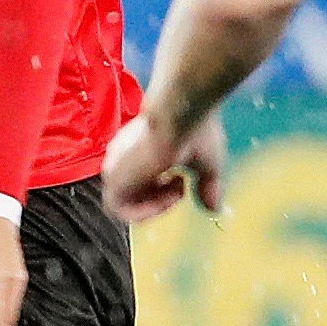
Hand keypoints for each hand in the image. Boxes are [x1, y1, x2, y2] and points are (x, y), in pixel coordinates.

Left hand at [102, 108, 227, 224]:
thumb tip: (213, 208)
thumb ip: (208, 187)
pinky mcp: (112, 179)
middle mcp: (122, 159)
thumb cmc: (195, 129)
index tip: (182, 183)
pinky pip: (120, 211)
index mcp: (137, 150)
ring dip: (156, 205)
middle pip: (133, 195)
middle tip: (180, 187)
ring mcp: (115, 168)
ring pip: (126, 204)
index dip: (162, 193)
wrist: (180, 113)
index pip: (140, 183)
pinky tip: (166, 196)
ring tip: (177, 187)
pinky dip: (146, 212)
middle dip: (159, 200)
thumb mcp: (207, 164)